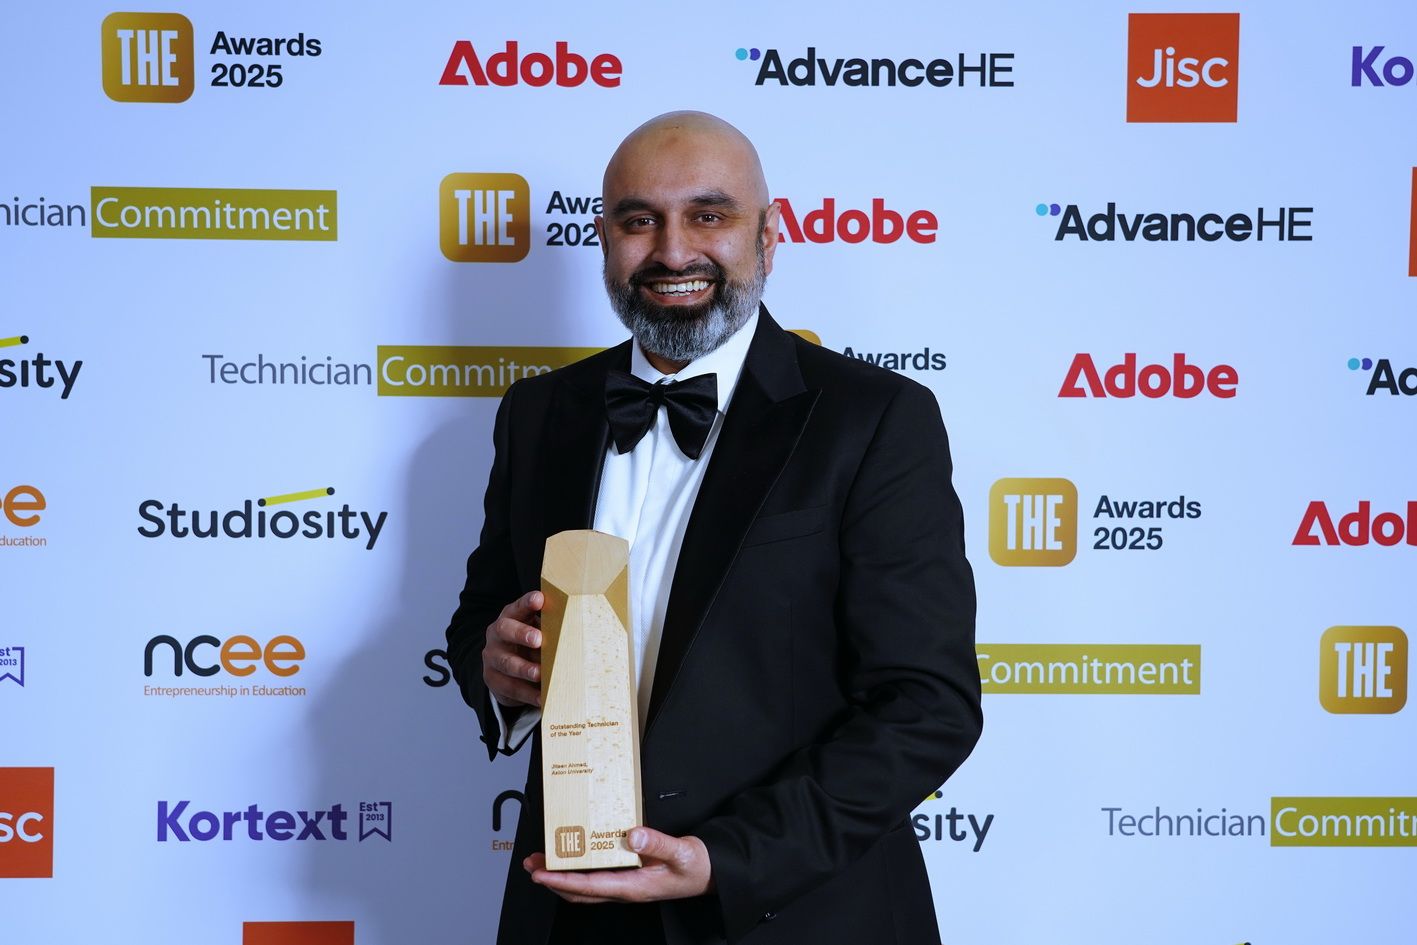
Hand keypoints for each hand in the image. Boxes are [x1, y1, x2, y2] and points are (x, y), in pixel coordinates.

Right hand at [482, 590, 542, 708]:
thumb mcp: (536, 631)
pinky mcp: (493, 680)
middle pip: (505, 630)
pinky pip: (510, 688)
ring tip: (539, 674)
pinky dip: (528, 694)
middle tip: (539, 639)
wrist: (503, 669)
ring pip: (507, 662)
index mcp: (510, 617)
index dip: (527, 603)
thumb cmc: (528, 645)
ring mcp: (492, 658)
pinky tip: (542, 697)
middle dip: (522, 634)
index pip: (517, 607)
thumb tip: (578, 628)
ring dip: (524, 669)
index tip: (539, 599)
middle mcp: (497, 635)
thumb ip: (549, 627)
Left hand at [525, 827, 713, 902]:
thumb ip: (658, 843)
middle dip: (551, 879)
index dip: (561, 880)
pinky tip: (573, 858)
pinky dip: (578, 871)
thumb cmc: (697, 867)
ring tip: (542, 861)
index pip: (589, 886)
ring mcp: (626, 885)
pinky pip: (596, 878)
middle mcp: (625, 890)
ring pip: (585, 887)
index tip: (540, 872)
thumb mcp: (681, 852)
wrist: (710, 874)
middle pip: (579, 891)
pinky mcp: (629, 877)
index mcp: (633, 887)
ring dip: (560, 876)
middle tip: (531, 864)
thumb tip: (634, 835)